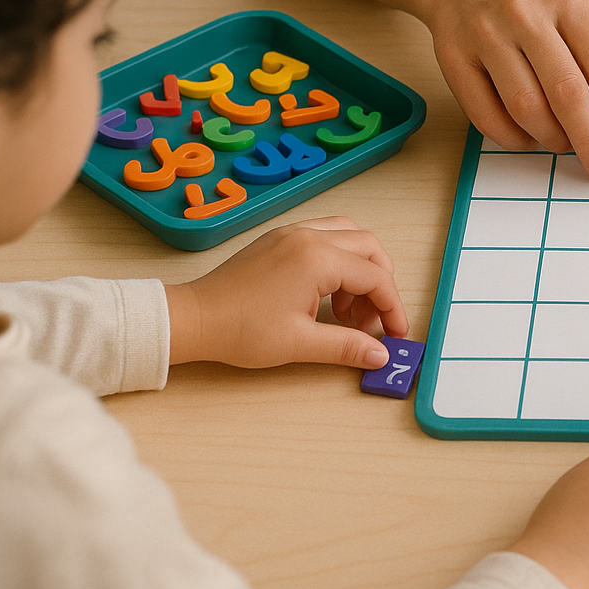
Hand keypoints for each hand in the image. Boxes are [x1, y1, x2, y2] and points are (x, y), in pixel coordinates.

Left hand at [164, 217, 407, 368]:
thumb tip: (380, 356)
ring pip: (350, 236)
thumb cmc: (239, 330)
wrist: (193, 319)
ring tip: (348, 308)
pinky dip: (339, 260)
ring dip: (361, 268)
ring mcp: (293, 233)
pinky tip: (326, 293)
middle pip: (369, 248)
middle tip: (373, 319)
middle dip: (381, 284)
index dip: (392, 307)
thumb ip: (347, 346)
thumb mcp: (299, 343)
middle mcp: (308, 236)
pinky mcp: (280, 238)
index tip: (395, 334)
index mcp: (316, 259)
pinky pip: (326, 236)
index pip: (375, 277)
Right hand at [426, 0, 588, 181]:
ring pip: (525, 109)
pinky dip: (516, 140)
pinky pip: (487, 119)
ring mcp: (485, 35)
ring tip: (566, 144)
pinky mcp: (454, 59)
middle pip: (566, 92)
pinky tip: (531, 136)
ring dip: (553, 140)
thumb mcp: (588, 17)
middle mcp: (526, 13)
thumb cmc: (538, 4)